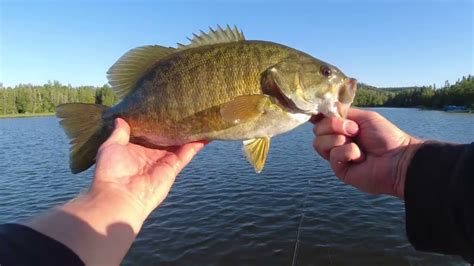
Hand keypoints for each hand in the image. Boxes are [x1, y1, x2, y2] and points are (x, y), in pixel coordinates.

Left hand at [23, 118, 206, 264]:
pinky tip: (206, 134)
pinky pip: (187, 154)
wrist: (119, 197)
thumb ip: (119, 133)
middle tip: (186, 109)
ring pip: (180, 144)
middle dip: (176, 126)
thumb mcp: (111, 146)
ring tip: (201, 118)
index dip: (157, 121)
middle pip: (168, 137)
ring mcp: (164, 161)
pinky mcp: (173, 168)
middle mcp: (152, 154)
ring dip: (190, 133)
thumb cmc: (111, 172)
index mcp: (136, 148)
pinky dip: (197, 145)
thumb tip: (120, 118)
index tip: (165, 107)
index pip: (150, 132)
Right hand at [312, 108, 422, 197]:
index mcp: (341, 127)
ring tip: (357, 145)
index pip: (320, 120)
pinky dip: (348, 152)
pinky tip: (360, 158)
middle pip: (317, 129)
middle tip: (354, 130)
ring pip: (319, 142)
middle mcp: (336, 140)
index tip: (318, 112)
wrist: (398, 159)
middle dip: (334, 125)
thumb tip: (322, 109)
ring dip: (340, 139)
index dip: (317, 115)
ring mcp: (336, 155)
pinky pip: (333, 155)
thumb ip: (342, 112)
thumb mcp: (364, 117)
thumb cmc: (385, 137)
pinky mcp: (338, 168)